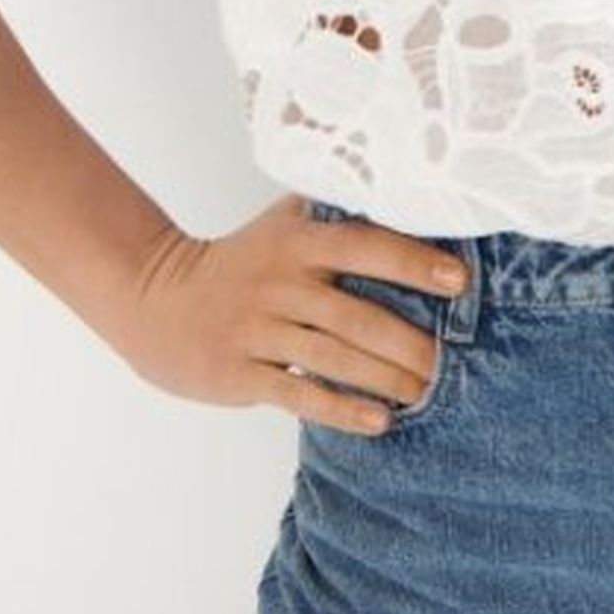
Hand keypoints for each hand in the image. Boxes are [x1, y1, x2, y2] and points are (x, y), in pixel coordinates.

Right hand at [117, 197, 469, 435]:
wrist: (154, 298)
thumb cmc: (238, 260)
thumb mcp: (280, 223)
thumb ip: (333, 209)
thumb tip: (401, 192)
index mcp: (297, 241)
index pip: (364, 244)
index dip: (413, 260)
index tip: (458, 280)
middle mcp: (280, 283)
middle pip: (356, 315)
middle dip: (409, 342)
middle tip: (446, 362)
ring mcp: (258, 330)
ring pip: (333, 358)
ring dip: (385, 379)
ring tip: (424, 392)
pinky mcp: (240, 372)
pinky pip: (300, 393)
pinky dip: (342, 409)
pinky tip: (378, 421)